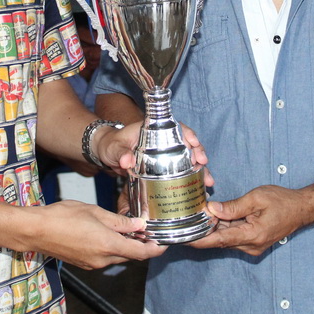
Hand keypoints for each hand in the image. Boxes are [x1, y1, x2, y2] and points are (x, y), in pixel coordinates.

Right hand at [28, 200, 165, 268]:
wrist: (36, 231)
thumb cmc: (62, 217)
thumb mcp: (95, 212)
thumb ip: (119, 220)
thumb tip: (138, 223)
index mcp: (109, 245)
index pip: (141, 252)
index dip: (156, 249)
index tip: (164, 242)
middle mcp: (103, 259)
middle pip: (131, 255)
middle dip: (141, 245)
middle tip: (148, 230)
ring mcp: (93, 263)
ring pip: (118, 256)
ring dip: (126, 245)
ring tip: (129, 228)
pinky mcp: (84, 263)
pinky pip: (105, 257)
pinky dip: (112, 247)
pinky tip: (109, 234)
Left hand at [95, 122, 212, 187]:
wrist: (106, 153)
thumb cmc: (110, 145)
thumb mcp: (114, 148)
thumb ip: (120, 154)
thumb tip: (128, 161)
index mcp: (153, 129)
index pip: (175, 127)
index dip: (188, 134)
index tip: (195, 143)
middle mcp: (162, 140)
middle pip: (186, 143)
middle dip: (199, 153)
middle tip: (204, 165)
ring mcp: (164, 152)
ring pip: (187, 157)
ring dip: (199, 168)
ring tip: (207, 180)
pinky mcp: (163, 165)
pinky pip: (181, 169)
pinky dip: (191, 177)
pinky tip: (199, 186)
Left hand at [189, 185, 301, 256]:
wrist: (301, 209)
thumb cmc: (282, 201)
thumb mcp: (256, 198)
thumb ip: (233, 206)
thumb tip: (212, 210)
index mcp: (252, 235)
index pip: (219, 240)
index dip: (198, 240)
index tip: (182, 238)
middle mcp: (251, 245)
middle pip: (220, 240)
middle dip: (203, 230)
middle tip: (185, 220)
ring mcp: (252, 246)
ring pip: (226, 238)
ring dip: (213, 228)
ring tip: (197, 216)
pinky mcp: (253, 242)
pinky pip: (233, 237)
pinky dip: (224, 228)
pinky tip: (215, 217)